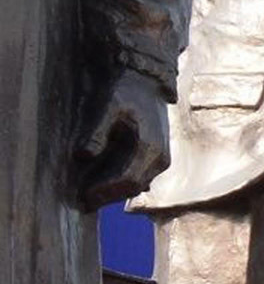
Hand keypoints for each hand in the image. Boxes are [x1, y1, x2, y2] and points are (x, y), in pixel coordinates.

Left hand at [74, 70, 169, 205]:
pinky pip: (139, 178)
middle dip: (107, 196)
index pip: (127, 180)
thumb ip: (96, 131)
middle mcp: (160, 159)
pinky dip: (120, 183)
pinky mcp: (157, 159)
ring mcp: (160, 160)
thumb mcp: (108, 106)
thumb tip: (83, 156)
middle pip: (132, 188)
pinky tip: (102, 183)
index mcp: (150, 148)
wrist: (146, 82)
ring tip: (89, 194)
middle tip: (82, 201)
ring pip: (136, 186)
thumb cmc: (125, 91)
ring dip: (113, 192)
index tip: (84, 197)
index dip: (105, 192)